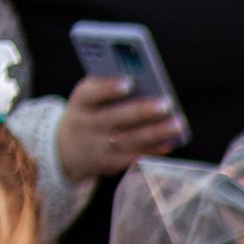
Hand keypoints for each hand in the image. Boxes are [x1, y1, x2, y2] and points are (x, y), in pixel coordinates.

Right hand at [54, 73, 184, 181]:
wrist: (66, 150)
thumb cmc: (87, 114)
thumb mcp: (86, 99)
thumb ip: (106, 86)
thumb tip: (142, 79)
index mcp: (79, 103)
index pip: (90, 94)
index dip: (108, 89)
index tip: (130, 82)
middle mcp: (86, 126)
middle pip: (115, 118)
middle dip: (142, 111)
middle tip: (167, 103)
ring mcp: (97, 148)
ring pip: (128, 140)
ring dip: (155, 132)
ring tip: (177, 123)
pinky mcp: (109, 164)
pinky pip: (134, 157)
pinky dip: (153, 150)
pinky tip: (170, 142)